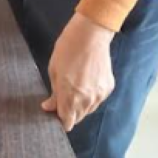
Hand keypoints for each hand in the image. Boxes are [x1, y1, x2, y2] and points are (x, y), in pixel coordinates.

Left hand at [42, 12, 115, 131]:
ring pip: (88, 110)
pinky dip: (91, 97)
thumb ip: (54, 94)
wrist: (90, 35)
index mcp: (70, 96)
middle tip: (63, 99)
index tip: (56, 112)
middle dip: (69, 113)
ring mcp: (100, 95)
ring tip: (74, 89)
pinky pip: (97, 100)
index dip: (60, 120)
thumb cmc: (67, 50)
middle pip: (78, 118)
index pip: (67, 122)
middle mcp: (87, 100)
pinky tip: (86, 83)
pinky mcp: (108, 88)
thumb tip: (48, 108)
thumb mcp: (54, 71)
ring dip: (80, 106)